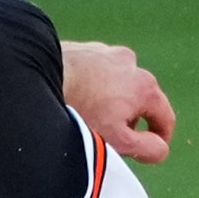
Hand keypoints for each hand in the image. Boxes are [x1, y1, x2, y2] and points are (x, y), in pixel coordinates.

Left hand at [61, 39, 175, 163]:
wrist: (34, 79)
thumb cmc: (79, 111)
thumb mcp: (117, 141)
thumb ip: (146, 148)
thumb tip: (160, 149)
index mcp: (145, 86)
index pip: (164, 116)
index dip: (160, 138)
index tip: (148, 150)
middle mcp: (130, 63)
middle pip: (139, 99)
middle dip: (128, 119)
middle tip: (107, 135)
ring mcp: (105, 52)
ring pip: (114, 83)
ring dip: (107, 99)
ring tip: (84, 114)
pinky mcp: (81, 47)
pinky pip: (91, 71)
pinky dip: (87, 84)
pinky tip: (70, 96)